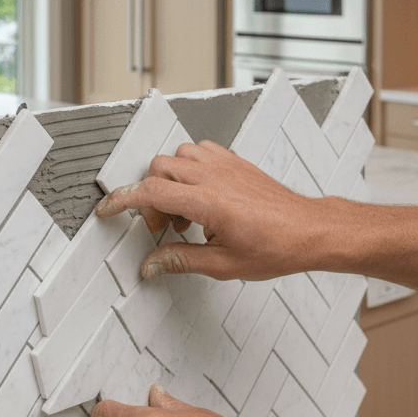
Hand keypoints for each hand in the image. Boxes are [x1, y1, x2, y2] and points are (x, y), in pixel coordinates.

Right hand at [94, 140, 334, 281]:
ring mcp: (226, 165)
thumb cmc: (278, 246)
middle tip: (165, 226)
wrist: (310, 230)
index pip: (150, 192)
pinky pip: (199, 151)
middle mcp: (214, 176)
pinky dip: (191, 169)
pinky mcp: (236, 161)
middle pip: (158, 169)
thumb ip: (181, 261)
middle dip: (150, 197)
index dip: (121, 201)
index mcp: (208, 202)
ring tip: (185, 212)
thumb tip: (153, 264)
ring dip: (170, 181)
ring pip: (177, 156)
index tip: (107, 210)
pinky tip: (201, 195)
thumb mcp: (223, 265)